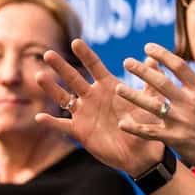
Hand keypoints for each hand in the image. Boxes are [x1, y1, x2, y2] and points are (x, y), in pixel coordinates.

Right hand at [35, 39, 163, 175]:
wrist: (141, 152)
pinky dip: (50, 122)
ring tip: (39, 76)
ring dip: (51, 88)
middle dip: (61, 66)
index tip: (76, 42)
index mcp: (108, 86)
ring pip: (63, 97)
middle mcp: (92, 97)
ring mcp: (84, 113)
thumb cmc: (146, 124)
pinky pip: (62, 125)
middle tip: (48, 53)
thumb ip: (149, 83)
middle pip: (73, 78)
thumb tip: (155, 61)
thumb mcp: (149, 102)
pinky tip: (39, 117)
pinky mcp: (79, 130)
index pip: (95, 66)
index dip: (86, 54)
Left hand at [116, 43, 194, 171]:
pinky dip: (136, 128)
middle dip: (142, 71)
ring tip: (118, 88)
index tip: (147, 47)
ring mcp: (180, 121)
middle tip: (126, 61)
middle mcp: (189, 104)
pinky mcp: (174, 138)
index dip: (162, 55)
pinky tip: (122, 123)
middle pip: (161, 84)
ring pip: (152, 106)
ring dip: (133, 97)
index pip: (178, 67)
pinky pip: (151, 132)